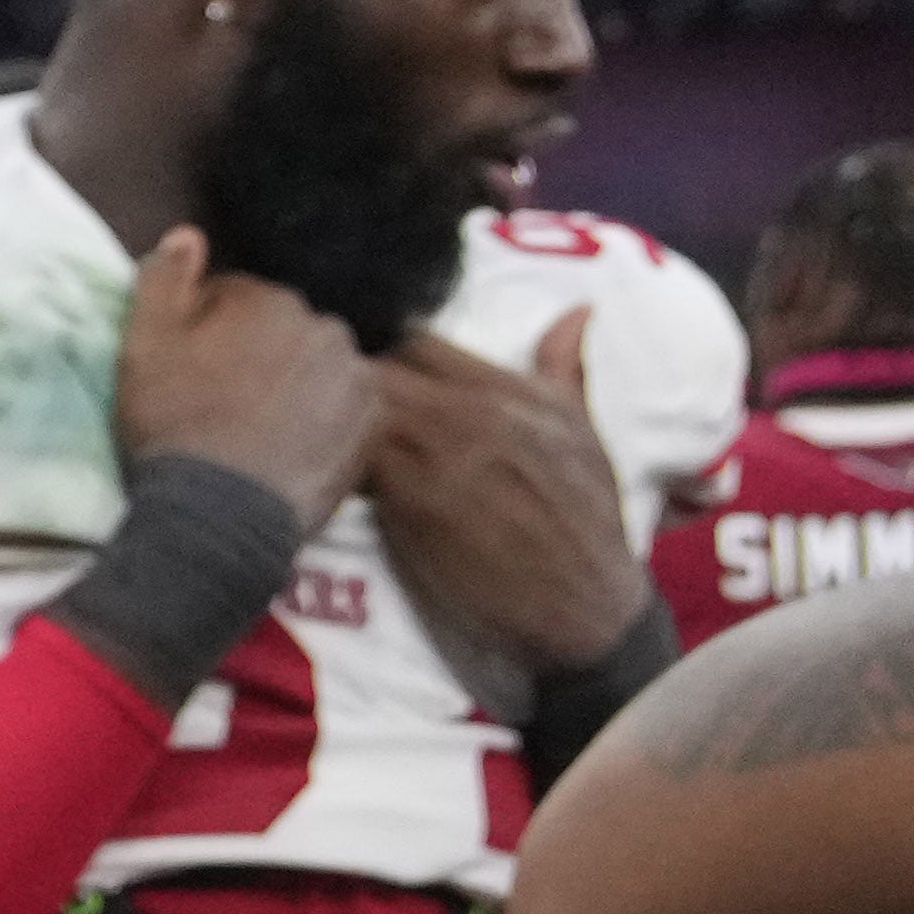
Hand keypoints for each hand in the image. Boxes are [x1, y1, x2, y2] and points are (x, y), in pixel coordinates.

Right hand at [105, 227, 382, 520]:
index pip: (233, 298)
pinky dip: (324, 419)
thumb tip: (188, 233)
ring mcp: (355, 377)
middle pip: (282, 330)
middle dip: (257, 353)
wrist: (219, 512)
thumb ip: (163, 280)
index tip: (188, 370)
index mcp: (268, 300)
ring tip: (260, 428)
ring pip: (317, 367)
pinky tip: (292, 445)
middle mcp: (324, 326)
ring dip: (294, 384)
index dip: (204, 331)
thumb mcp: (142, 345)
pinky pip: (345, 407)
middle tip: (223, 403)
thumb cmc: (173, 424)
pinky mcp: (371, 426)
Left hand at [363, 316, 650, 691]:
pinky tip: (333, 484)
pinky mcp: (413, 507)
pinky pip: (356, 466)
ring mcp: (442, 460)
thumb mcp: (585, 433)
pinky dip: (339, 468)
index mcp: (515, 392)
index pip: (420, 342)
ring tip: (326, 447)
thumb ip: (565, 368)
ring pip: (361, 415)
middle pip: (378, 372)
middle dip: (352, 388)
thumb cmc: (587, 520)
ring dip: (338, 427)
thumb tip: (577, 308)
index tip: (374, 379)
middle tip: (332, 412)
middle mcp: (476, 416)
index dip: (389, 356)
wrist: (585, 605)